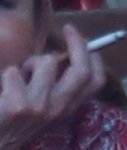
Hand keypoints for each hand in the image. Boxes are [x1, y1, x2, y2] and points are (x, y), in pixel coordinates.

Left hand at [0, 24, 105, 149]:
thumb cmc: (13, 120)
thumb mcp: (41, 105)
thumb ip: (53, 84)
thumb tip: (59, 56)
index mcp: (66, 108)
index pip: (95, 82)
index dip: (94, 58)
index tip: (84, 40)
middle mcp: (58, 110)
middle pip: (81, 71)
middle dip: (78, 44)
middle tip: (70, 29)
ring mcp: (39, 108)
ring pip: (46, 62)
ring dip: (29, 63)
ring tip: (18, 76)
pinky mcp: (18, 106)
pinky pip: (14, 72)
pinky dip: (6, 75)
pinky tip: (2, 90)